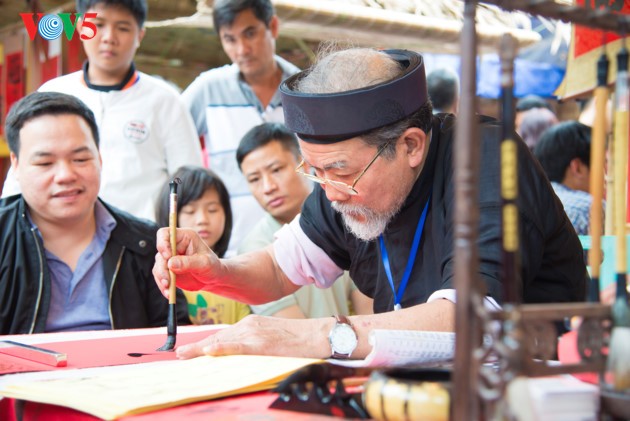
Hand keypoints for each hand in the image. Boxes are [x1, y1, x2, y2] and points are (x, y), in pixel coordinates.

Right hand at [152, 227, 220, 297]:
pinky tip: (169, 294)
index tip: (168, 256)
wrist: (213, 278)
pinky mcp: (168, 270)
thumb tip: (171, 264)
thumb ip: (189, 262)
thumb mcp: (205, 263)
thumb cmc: (212, 266)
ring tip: (169, 290)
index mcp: (184, 237)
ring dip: (161, 279)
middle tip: (168, 281)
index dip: (162, 243)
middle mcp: (174, 246)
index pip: (165, 234)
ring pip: (158, 267)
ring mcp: (170, 259)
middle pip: (159, 253)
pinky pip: (160, 277)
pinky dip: (163, 286)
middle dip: (162, 268)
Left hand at [176, 315, 329, 358]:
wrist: (317, 335)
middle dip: (197, 347)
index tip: (190, 351)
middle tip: (178, 354)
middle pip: (218, 338)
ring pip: (223, 342)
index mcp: (251, 325)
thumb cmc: (297, 340)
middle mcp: (249, 326)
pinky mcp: (262, 344)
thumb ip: (254, 343)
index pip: (223, 336)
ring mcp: (255, 334)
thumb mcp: (271, 338)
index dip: (205, 344)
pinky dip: (222, 349)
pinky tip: (208, 352)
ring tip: (184, 355)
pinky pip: (238, 347)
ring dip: (201, 349)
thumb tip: (237, 355)